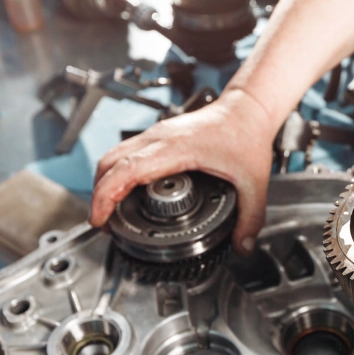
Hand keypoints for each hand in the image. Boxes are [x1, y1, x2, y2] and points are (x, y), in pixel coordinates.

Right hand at [89, 88, 277, 254]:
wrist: (247, 109)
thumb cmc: (246, 135)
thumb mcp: (254, 182)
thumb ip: (251, 217)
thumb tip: (243, 245)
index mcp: (177, 148)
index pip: (126, 169)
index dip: (105, 196)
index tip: (100, 219)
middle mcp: (160, 137)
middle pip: (110, 162)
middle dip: (99, 194)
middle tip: (103, 223)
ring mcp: (157, 134)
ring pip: (114, 155)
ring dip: (105, 182)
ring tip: (110, 212)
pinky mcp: (160, 135)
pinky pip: (126, 152)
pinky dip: (118, 173)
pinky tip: (126, 192)